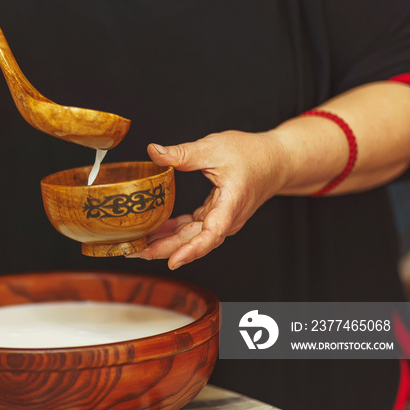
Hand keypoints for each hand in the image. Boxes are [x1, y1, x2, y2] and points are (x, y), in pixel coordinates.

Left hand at [128, 130, 288, 269]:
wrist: (276, 161)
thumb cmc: (252, 154)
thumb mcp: (214, 148)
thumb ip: (182, 153)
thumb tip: (154, 151)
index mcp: (231, 204)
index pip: (212, 234)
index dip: (192, 250)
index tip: (173, 261)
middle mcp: (226, 219)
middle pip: (194, 241)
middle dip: (163, 250)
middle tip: (133, 252)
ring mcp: (221, 220)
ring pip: (191, 238)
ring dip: (165, 243)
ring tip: (137, 245)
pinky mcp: (215, 216)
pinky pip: (192, 229)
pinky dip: (173, 231)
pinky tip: (154, 231)